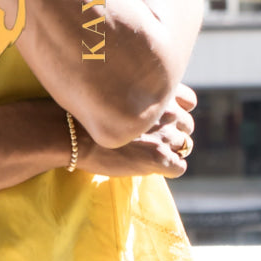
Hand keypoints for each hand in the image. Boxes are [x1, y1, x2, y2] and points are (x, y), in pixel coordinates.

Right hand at [74, 83, 196, 179]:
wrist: (71, 133)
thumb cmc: (87, 112)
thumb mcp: (117, 91)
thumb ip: (138, 93)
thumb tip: (141, 101)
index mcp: (158, 91)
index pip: (189, 102)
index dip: (177, 111)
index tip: (160, 119)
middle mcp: (167, 110)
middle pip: (187, 125)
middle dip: (172, 133)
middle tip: (149, 140)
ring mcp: (165, 134)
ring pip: (184, 146)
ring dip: (170, 151)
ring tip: (147, 154)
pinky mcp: (159, 158)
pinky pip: (179, 167)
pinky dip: (168, 169)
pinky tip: (149, 167)